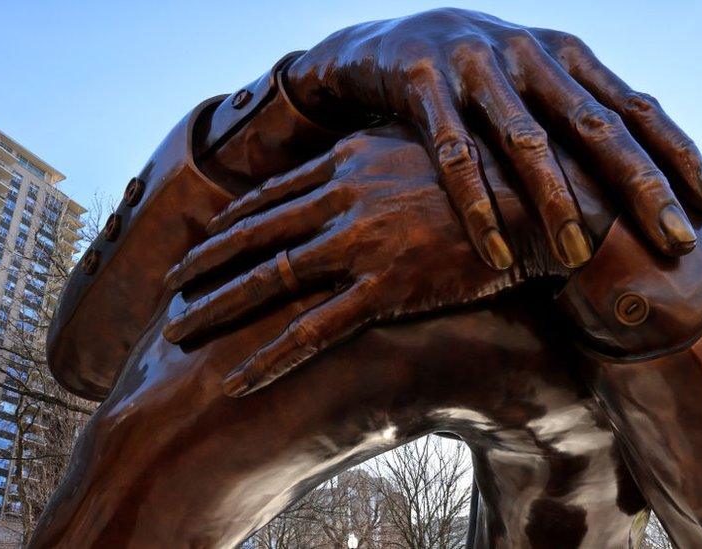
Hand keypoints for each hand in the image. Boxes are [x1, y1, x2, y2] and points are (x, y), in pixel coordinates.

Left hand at [163, 126, 546, 396]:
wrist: (534, 197)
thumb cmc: (480, 170)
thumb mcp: (415, 142)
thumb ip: (367, 154)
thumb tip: (337, 162)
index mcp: (346, 161)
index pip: (267, 197)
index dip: (227, 224)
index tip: (202, 243)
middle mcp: (342, 199)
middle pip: (252, 237)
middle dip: (201, 264)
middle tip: (167, 288)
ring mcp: (360, 245)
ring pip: (270, 281)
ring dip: (217, 307)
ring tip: (178, 331)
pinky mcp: (385, 290)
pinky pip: (313, 331)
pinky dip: (270, 358)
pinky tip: (237, 379)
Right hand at [286, 8, 701, 268]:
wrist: (380, 43)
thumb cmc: (472, 76)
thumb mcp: (530, 81)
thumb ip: (577, 111)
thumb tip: (645, 172)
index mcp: (564, 55)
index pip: (634, 106)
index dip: (677, 153)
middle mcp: (528, 55)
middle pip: (596, 126)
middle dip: (641, 186)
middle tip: (676, 240)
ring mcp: (475, 67)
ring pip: (527, 142)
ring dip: (556, 202)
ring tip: (578, 257)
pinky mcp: (422, 84)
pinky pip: (455, 154)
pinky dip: (477, 206)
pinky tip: (496, 252)